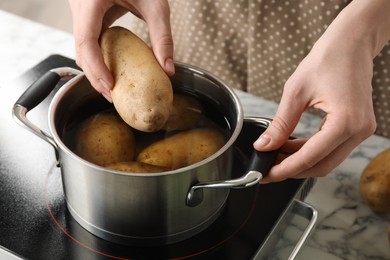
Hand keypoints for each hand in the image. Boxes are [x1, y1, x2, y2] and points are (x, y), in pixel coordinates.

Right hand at [68, 0, 174, 100]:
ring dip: (94, 68)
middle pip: (80, 49)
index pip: (86, 41)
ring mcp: (80, 11)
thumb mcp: (156, 5)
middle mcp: (80, 6)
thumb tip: (168, 70)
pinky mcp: (86, 15)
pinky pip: (87, 41)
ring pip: (81, 47)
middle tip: (111, 95)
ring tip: (111, 86)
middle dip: (94, 75)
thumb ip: (163, 37)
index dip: (95, 68)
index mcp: (91, 1)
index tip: (109, 86)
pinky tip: (110, 68)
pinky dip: (97, 57)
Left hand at [253, 16, 377, 182]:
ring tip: (276, 156)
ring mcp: (361, 130)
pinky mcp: (357, 126)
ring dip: (301, 161)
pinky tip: (292, 147)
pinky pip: (332, 148)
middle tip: (268, 169)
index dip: (285, 170)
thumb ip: (280, 124)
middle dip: (292, 170)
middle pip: (321, 166)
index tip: (266, 176)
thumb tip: (264, 146)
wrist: (351, 43)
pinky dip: (311, 151)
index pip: (310, 157)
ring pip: (327, 160)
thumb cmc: (327, 59)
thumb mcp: (295, 93)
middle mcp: (358, 130)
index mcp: (345, 122)